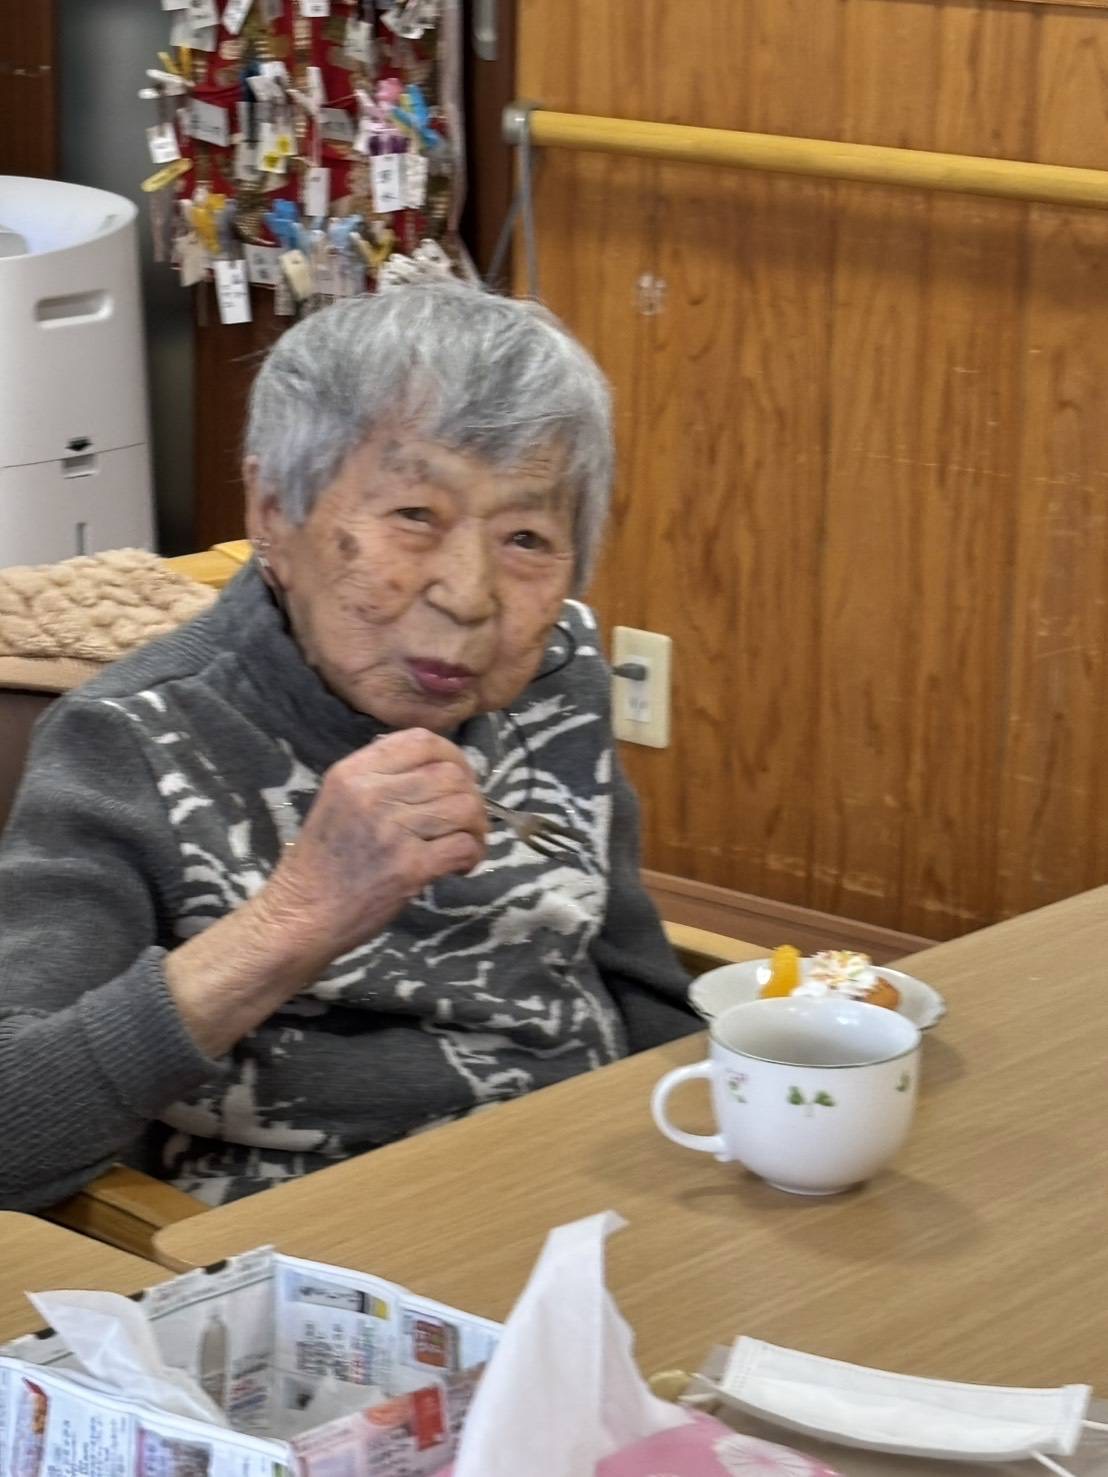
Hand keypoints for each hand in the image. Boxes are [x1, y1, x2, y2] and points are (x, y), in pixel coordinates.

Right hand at [258, 728, 486, 966]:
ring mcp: (391, 830)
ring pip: (464, 807)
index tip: (459, 778)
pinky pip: (463, 845)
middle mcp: (372, 793)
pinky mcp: (408, 867)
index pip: (422, 739)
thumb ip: (381, 778)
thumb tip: (440, 768)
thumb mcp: (339, 800)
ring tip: (467, 844)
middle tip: (467, 820)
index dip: (454, 756)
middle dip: (471, 795)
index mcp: (353, 772)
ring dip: (477, 827)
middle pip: (451, 774)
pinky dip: (473, 855)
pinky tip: (460, 866)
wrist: (302, 914)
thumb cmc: (324, 861)